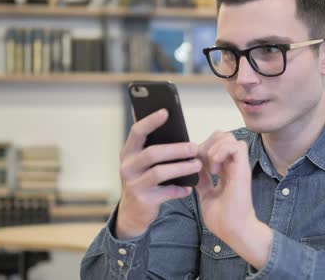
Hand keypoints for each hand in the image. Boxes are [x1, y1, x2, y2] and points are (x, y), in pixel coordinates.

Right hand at [115, 109, 201, 238]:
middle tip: (194, 147)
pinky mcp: (144, 200)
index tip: (166, 112)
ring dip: (182, 168)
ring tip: (197, 165)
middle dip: (176, 149)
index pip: (137, 132)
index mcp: (128, 152)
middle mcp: (127, 167)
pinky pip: (166, 192)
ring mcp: (134, 184)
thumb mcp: (143, 162)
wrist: (134, 212)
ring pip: (160, 172)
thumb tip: (171, 120)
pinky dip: (180, 190)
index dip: (151, 121)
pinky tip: (189, 188)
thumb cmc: (144, 179)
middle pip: (152, 153)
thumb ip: (153, 145)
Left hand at [196, 132, 271, 268]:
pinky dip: (221, 152)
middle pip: (221, 135)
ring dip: (214, 148)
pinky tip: (214, 169)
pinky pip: (235, 146)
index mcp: (224, 170)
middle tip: (201, 162)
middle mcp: (232, 164)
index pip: (214, 145)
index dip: (202, 148)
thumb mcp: (206, 195)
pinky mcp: (243, 168)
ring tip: (209, 167)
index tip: (193, 165)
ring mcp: (238, 165)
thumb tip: (192, 169)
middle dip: (207, 143)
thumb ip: (202, 180)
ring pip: (228, 136)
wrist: (234, 230)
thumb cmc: (222, 218)